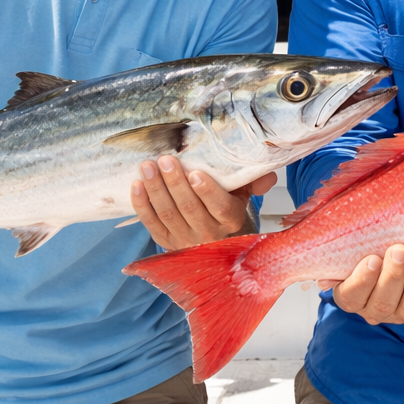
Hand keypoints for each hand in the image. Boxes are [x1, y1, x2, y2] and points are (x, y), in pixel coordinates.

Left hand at [131, 156, 272, 250]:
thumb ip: (253, 182)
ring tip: (148, 167)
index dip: (207, 191)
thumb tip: (267, 176)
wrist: (216, 241)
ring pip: (168, 214)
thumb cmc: (227, 209)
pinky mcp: (166, 243)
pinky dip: (142, 205)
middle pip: (189, 208)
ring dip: (156, 189)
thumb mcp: (244, 195)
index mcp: (230, 220)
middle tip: (165, 160)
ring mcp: (185, 240)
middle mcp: (209, 234)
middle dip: (175, 183)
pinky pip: (151, 224)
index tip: (195, 172)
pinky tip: (136, 186)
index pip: (219, 207)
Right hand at [331, 244, 403, 324]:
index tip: (372, 259)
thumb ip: (338, 260)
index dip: (363, 280)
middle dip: (393, 276)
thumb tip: (323, 278)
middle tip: (399, 250)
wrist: (396, 256)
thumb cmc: (369, 251)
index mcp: (352, 298)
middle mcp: (378, 310)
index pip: (353, 296)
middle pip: (384, 302)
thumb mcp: (349, 254)